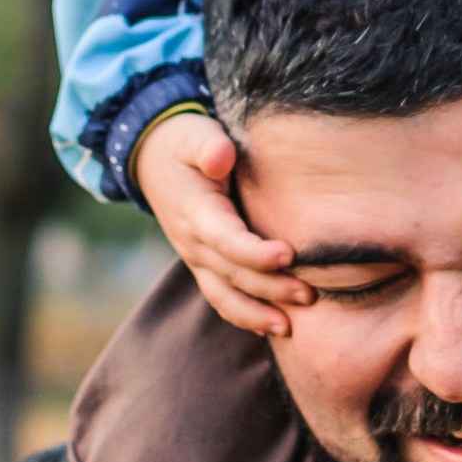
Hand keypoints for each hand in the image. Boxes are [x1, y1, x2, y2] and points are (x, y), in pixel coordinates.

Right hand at [132, 110, 309, 337]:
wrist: (152, 158)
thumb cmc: (185, 144)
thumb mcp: (195, 134)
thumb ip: (208, 145)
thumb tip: (220, 158)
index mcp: (196, 212)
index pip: (226, 240)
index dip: (255, 253)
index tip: (288, 254)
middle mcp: (193, 243)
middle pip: (232, 274)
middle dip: (270, 288)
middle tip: (309, 295)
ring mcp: (196, 258)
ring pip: (223, 296)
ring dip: (255, 314)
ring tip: (289, 328)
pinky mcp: (203, 264)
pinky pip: (220, 297)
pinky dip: (242, 315)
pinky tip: (269, 328)